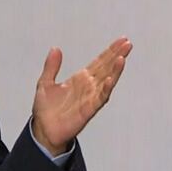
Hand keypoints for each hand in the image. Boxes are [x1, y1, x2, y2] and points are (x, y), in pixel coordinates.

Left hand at [31, 37, 132, 155]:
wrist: (43, 129)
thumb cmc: (46, 109)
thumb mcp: (45, 82)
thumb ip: (51, 66)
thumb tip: (55, 48)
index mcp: (80, 79)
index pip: (99, 62)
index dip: (109, 51)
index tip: (121, 40)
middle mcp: (88, 87)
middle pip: (106, 68)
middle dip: (116, 56)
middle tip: (128, 44)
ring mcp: (90, 98)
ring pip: (106, 81)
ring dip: (115, 70)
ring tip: (122, 58)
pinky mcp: (88, 109)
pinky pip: (99, 98)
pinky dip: (106, 89)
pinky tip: (111, 79)